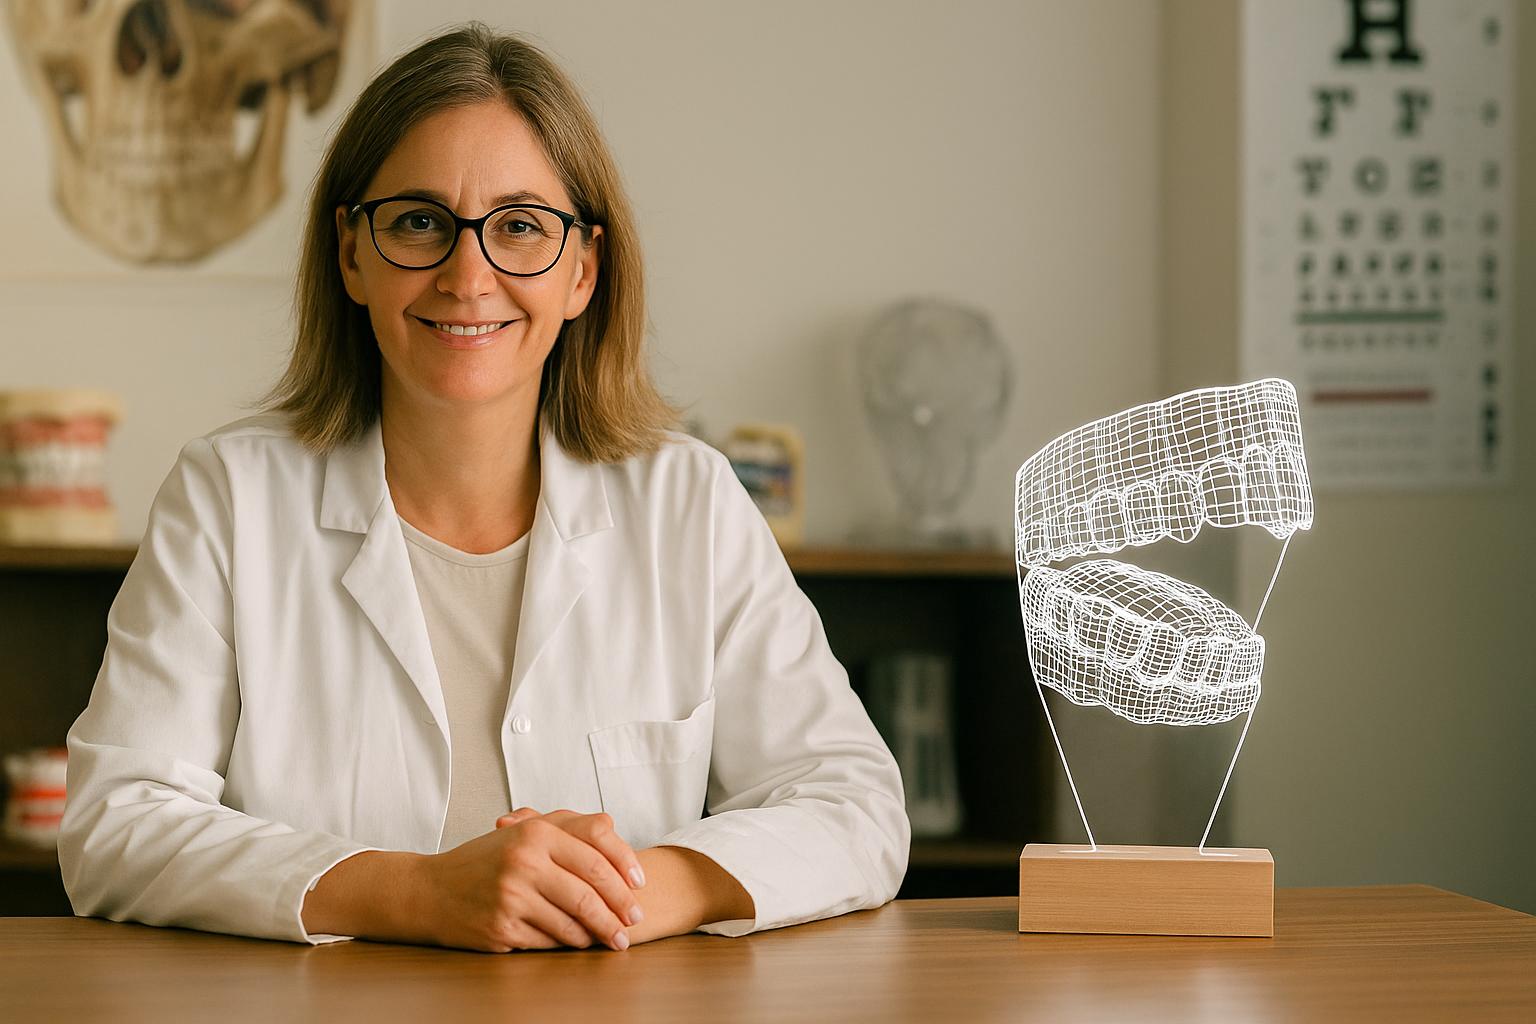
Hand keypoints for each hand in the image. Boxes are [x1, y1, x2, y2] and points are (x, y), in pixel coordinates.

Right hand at [413, 808, 645, 952]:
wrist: (429, 891)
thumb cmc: (484, 860)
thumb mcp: (523, 831)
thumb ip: (568, 826)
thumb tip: (614, 829)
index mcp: (534, 832)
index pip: (597, 848)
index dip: (625, 868)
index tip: (640, 886)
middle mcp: (524, 862)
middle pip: (590, 889)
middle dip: (619, 909)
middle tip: (634, 920)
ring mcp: (512, 897)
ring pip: (574, 920)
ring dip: (599, 932)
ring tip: (614, 938)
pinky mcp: (502, 929)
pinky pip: (550, 940)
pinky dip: (570, 943)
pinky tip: (579, 942)